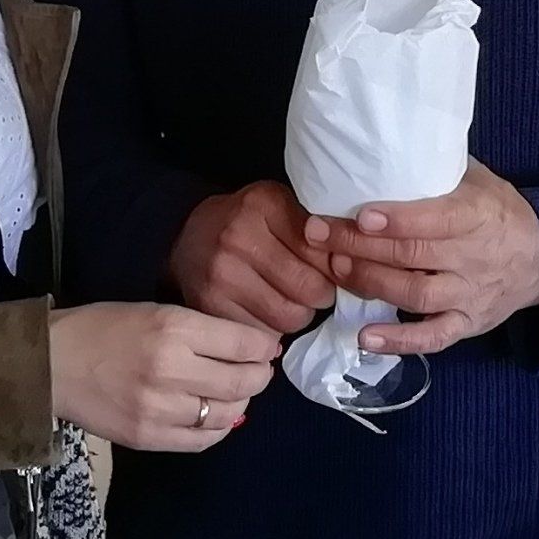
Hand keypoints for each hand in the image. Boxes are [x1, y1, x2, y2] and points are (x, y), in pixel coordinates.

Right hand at [50, 303, 279, 452]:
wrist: (50, 365)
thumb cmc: (101, 328)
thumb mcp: (153, 312)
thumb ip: (199, 329)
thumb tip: (248, 348)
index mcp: (173, 328)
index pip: (243, 343)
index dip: (264, 348)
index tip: (267, 349)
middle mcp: (172, 369)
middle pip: (242, 382)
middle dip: (259, 377)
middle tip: (258, 372)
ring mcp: (160, 408)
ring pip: (227, 414)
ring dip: (240, 404)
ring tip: (233, 394)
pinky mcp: (148, 437)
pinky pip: (202, 440)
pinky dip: (217, 430)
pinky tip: (213, 418)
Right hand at [167, 180, 338, 332]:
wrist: (188, 238)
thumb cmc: (246, 222)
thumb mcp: (280, 206)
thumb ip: (315, 227)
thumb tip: (351, 264)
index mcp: (263, 204)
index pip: (322, 250)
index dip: (334, 266)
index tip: (331, 269)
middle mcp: (239, 236)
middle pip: (309, 289)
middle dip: (320, 296)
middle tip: (314, 291)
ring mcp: (221, 273)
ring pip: (289, 317)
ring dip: (298, 316)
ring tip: (290, 302)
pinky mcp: (210, 305)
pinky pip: (263, 334)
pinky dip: (272, 331)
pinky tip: (265, 313)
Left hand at [322, 160, 538, 357]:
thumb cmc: (497, 210)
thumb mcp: (478, 180)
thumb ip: (437, 169)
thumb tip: (382, 146)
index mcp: (478, 216)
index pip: (437, 220)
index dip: (398, 220)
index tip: (360, 216)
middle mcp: (474, 258)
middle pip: (413, 256)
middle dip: (361, 247)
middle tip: (320, 236)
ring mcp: (470, 295)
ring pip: (416, 294)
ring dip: (371, 283)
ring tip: (335, 269)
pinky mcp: (467, 324)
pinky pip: (433, 338)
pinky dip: (399, 341)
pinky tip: (364, 338)